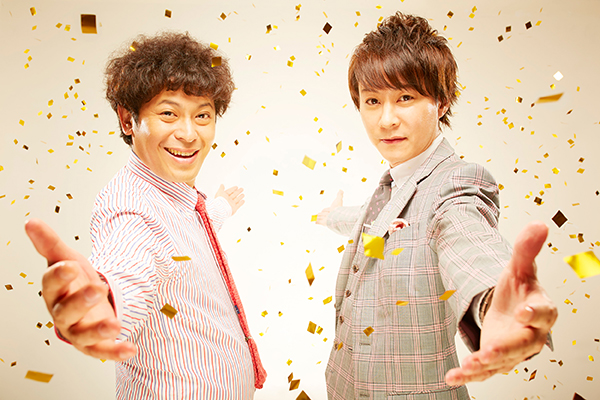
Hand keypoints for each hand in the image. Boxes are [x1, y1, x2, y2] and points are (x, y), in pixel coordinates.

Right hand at [25, 218, 136, 360]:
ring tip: (114, 325)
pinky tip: (131, 348)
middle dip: (80, 301)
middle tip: (97, 289)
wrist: (89, 302)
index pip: (51, 284)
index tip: (71, 265)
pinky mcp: (94, 344)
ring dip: (97, 331)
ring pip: (83, 335)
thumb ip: (50, 243)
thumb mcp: (66, 258)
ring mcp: (78, 331)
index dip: (59, 275)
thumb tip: (30, 221)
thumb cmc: (74, 281)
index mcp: (54, 292)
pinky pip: (103, 351)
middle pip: (66, 312)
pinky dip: (116, 351)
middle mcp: (63, 313)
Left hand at [215, 184, 244, 214]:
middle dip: (238, 192)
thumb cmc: (220, 200)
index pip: (230, 191)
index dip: (233, 189)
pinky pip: (238, 205)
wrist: (221, 208)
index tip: (236, 187)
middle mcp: (228, 200)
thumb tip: (222, 184)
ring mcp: (231, 204)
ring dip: (240, 197)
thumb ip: (221, 188)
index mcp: (224, 196)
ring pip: (237, 199)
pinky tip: (243, 200)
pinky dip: (241, 203)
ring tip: (243, 194)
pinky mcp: (234, 208)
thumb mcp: (220, 192)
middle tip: (242, 189)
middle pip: (234, 195)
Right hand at [315, 190, 343, 225]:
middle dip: (322, 214)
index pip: (328, 209)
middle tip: (318, 214)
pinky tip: (315, 222)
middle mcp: (330, 215)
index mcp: (333, 210)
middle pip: (324, 213)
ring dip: (319, 217)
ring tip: (316, 217)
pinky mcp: (323, 223)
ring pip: (321, 217)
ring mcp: (326, 219)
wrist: (336, 216)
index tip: (327, 210)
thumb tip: (341, 190)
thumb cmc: (337, 208)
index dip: (326, 209)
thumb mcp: (339, 199)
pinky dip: (317, 222)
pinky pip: (319, 222)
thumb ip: (340, 194)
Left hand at [445, 221, 556, 385]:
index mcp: (541, 309)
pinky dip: (468, 375)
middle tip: (489, 352)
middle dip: (506, 349)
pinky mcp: (495, 359)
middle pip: (523, 345)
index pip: (545, 313)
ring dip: (484, 365)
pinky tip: (452, 377)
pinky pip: (483, 371)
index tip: (524, 311)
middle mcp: (530, 334)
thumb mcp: (519, 266)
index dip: (536, 313)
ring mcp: (512, 350)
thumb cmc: (519, 289)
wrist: (511, 307)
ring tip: (468, 367)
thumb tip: (540, 224)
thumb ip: (526, 248)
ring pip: (502, 362)